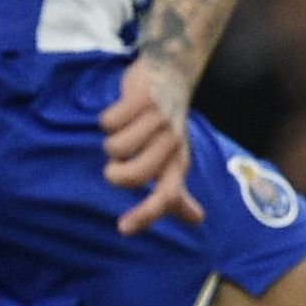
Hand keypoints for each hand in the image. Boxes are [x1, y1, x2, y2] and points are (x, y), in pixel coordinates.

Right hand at [98, 58, 202, 233]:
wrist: (171, 76)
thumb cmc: (167, 125)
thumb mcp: (176, 159)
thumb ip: (180, 193)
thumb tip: (197, 220)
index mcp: (178, 163)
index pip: (166, 196)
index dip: (145, 215)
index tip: (122, 229)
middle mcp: (174, 144)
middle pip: (131, 176)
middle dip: (114, 173)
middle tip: (118, 162)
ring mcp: (160, 119)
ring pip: (114, 147)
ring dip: (112, 139)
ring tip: (126, 128)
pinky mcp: (143, 98)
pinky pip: (108, 121)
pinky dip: (108, 118)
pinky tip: (124, 111)